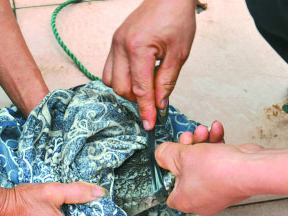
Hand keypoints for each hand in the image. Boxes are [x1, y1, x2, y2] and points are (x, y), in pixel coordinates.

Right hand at [103, 0, 195, 129]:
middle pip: (122, 88)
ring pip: (111, 81)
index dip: (146, 109)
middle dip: (137, 99)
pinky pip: (109, 70)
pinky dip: (120, 79)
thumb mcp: (179, 54)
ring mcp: (114, 44)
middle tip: (155, 100)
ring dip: (127, 90)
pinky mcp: (114, 43)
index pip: (140, 89)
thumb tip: (159, 105)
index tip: (149, 124)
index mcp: (138, 48)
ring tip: (145, 87)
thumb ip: (167, 82)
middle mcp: (121, 46)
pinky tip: (135, 77)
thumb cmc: (176, 19)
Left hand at [155, 121, 262, 215]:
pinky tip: (216, 131)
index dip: (166, 170)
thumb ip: (165, 154)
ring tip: (203, 131)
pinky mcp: (229, 181)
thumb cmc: (217, 170)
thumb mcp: (180, 156)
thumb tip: (160, 153)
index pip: (166, 188)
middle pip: (184, 171)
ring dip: (201, 143)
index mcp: (184, 200)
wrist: (250, 168)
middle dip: (186, 149)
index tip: (168, 156)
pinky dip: (216, 146)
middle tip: (188, 137)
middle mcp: (200, 200)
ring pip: (202, 163)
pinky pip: (217, 162)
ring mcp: (216, 191)